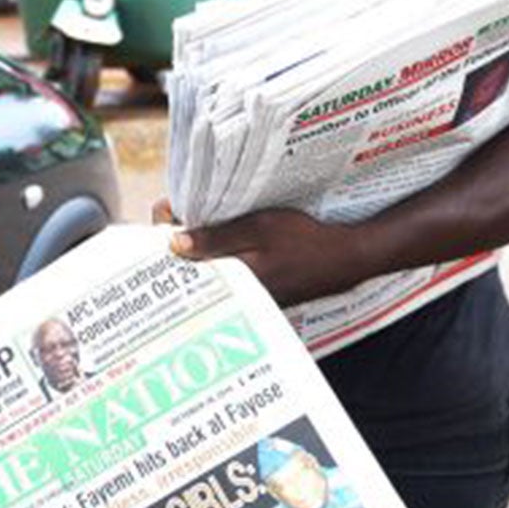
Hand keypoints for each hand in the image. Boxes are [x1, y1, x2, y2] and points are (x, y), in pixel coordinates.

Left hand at [155, 198, 369, 307]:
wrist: (345, 259)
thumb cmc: (304, 241)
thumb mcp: (259, 228)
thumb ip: (217, 237)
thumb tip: (174, 242)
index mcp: (231, 283)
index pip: (182, 268)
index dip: (165, 238)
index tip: (163, 210)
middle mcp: (235, 297)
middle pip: (190, 272)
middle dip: (175, 245)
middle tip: (171, 213)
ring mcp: (245, 297)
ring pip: (207, 273)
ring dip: (195, 251)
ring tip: (188, 221)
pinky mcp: (255, 292)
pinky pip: (225, 275)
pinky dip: (215, 258)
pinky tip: (215, 238)